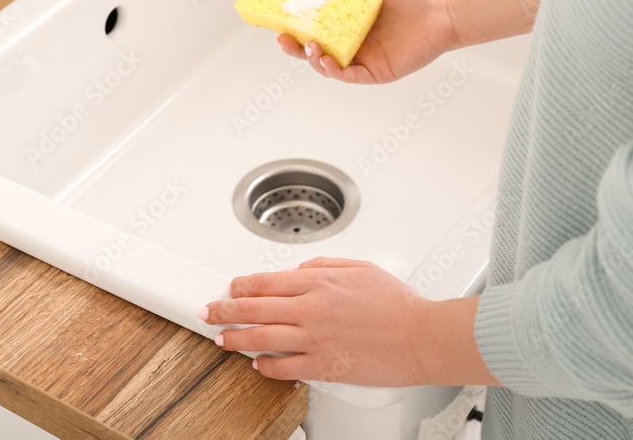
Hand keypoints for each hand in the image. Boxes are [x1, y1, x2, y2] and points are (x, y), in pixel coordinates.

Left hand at [202, 257, 429, 384]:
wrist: (423, 337)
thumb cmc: (398, 305)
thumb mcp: (360, 268)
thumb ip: (323, 266)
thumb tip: (297, 271)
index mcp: (318, 282)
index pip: (265, 281)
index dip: (241, 285)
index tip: (230, 287)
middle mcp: (311, 309)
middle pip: (253, 307)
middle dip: (225, 309)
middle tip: (209, 311)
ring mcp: (314, 339)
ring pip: (260, 338)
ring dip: (235, 338)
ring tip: (221, 339)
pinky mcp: (323, 366)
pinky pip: (282, 367)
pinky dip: (265, 365)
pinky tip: (257, 363)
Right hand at [278, 0, 459, 83]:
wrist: (443, 10)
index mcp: (347, 23)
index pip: (313, 27)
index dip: (294, 27)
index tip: (277, 21)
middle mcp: (352, 43)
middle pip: (314, 50)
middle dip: (295, 47)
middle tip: (282, 39)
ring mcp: (363, 59)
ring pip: (327, 66)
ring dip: (312, 58)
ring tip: (308, 47)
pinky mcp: (376, 73)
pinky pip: (349, 76)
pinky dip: (334, 71)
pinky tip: (326, 61)